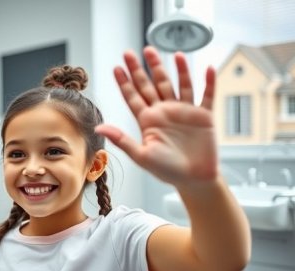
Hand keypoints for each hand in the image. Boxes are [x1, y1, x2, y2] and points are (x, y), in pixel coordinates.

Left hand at [95, 46, 217, 185]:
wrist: (194, 180)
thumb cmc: (167, 171)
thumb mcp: (141, 155)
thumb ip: (121, 139)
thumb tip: (98, 128)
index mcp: (148, 120)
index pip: (133, 96)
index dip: (125, 82)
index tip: (117, 67)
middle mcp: (165, 112)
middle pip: (152, 84)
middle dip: (142, 68)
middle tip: (131, 52)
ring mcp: (184, 112)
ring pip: (179, 84)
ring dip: (175, 69)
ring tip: (170, 53)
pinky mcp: (204, 116)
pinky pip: (207, 95)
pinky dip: (208, 82)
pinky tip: (208, 68)